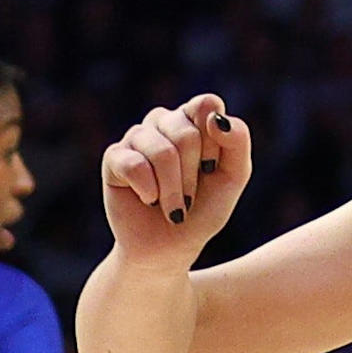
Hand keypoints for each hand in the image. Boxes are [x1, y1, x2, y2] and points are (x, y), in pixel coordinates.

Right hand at [99, 94, 251, 259]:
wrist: (170, 248)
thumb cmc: (203, 210)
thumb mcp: (232, 177)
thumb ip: (237, 142)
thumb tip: (216, 117)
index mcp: (194, 121)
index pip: (207, 104)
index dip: (215, 140)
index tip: (212, 168)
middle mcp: (163, 122)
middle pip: (186, 133)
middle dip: (194, 175)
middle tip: (190, 196)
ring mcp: (137, 137)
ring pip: (162, 151)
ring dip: (174, 189)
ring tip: (173, 205)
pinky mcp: (114, 157)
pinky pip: (134, 164)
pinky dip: (151, 191)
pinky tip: (150, 199)